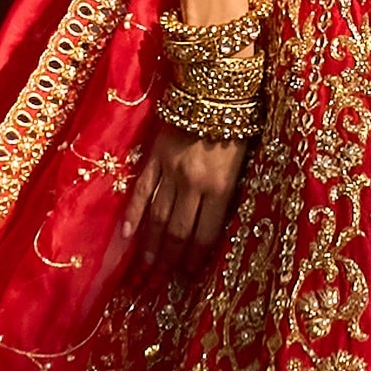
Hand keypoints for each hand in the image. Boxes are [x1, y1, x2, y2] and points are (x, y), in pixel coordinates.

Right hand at [120, 127, 246, 274]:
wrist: (214, 87)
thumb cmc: (238, 125)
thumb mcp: (243, 163)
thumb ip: (226, 194)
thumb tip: (211, 228)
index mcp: (221, 186)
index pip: (206, 234)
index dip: (196, 258)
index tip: (189, 275)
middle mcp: (194, 184)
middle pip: (178, 231)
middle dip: (171, 260)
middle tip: (162, 283)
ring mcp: (170, 171)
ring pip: (158, 217)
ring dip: (151, 247)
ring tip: (145, 270)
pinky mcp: (154, 158)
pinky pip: (142, 191)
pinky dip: (134, 215)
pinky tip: (127, 237)